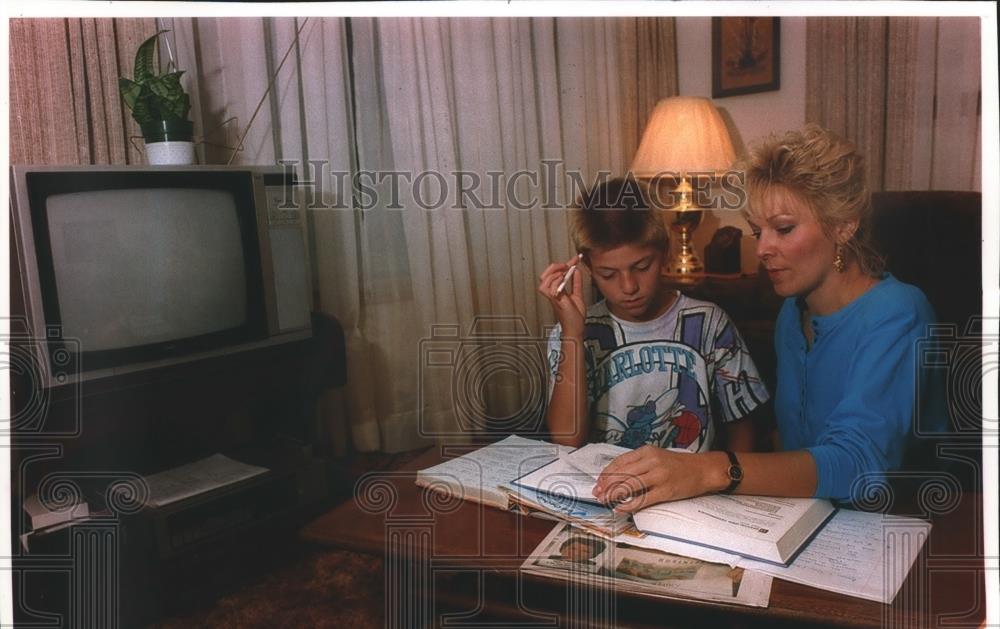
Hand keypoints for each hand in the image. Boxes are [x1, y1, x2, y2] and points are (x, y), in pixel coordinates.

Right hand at [538, 254, 585, 336]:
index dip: (565, 264)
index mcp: (557, 290)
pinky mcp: (555, 300)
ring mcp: (553, 296)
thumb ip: (576, 282)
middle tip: (568, 264)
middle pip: (544, 275)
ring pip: (544, 279)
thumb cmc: (575, 316)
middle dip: (555, 266)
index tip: (575, 259)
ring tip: (565, 271)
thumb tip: (576, 270)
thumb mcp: (577, 295)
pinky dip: (556, 280)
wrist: (576, 328)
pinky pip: (550, 287)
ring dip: (555, 272)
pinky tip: (564, 279)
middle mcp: (552, 293)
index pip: (555, 274)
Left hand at [591, 446, 726, 512]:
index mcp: (647, 451)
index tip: (599, 482)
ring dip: (614, 495)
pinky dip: (629, 505)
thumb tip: (617, 477)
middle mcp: (652, 462)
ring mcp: (659, 476)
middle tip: (597, 494)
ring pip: (629, 486)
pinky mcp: (666, 491)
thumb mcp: (657, 457)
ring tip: (605, 501)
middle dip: (606, 486)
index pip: (620, 462)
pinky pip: (643, 499)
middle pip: (622, 474)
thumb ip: (639, 464)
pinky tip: (621, 508)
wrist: (704, 469)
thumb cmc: (679, 465)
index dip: (606, 474)